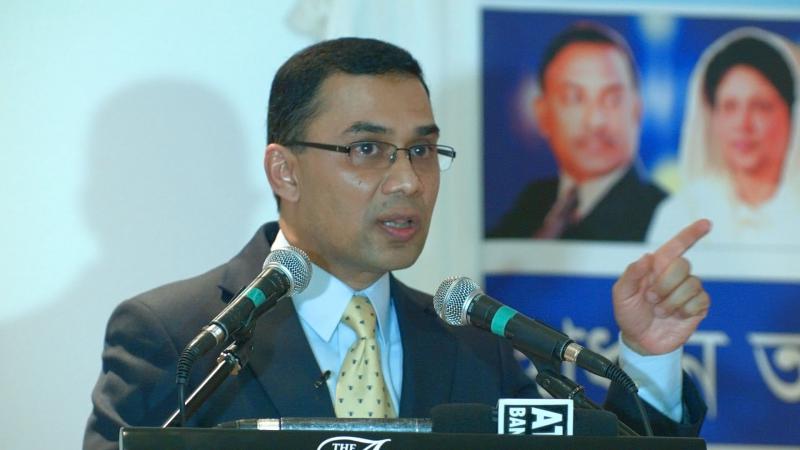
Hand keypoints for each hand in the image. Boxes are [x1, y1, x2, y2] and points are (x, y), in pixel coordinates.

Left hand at [612, 219, 711, 355]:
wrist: (640, 340)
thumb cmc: (629, 313)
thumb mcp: (622, 294)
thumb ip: (631, 274)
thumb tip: (647, 257)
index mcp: (656, 267)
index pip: (677, 245)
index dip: (691, 233)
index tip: (706, 223)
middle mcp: (674, 276)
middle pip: (683, 265)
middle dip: (665, 284)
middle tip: (650, 299)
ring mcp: (688, 291)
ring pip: (692, 284)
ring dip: (672, 301)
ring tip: (659, 312)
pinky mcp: (698, 307)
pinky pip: (701, 300)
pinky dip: (684, 310)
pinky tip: (675, 316)